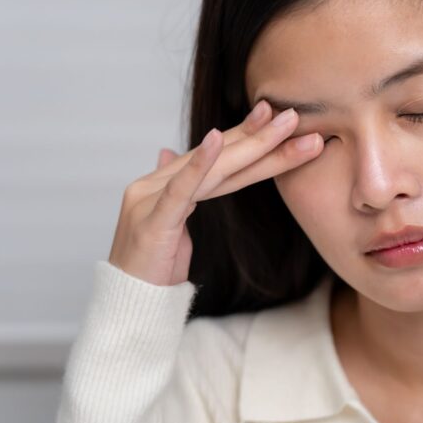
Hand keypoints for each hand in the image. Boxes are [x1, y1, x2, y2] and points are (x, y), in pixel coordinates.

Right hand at [105, 101, 321, 285]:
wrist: (127, 306)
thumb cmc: (150, 270)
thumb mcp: (170, 227)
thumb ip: (176, 191)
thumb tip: (169, 154)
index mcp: (162, 186)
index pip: (213, 156)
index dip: (245, 134)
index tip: (278, 117)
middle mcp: (154, 184)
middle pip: (218, 157)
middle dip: (260, 135)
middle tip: (295, 116)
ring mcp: (149, 200)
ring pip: (212, 170)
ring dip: (253, 146)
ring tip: (283, 126)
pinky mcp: (151, 221)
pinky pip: (180, 189)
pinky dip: (199, 163)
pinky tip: (215, 140)